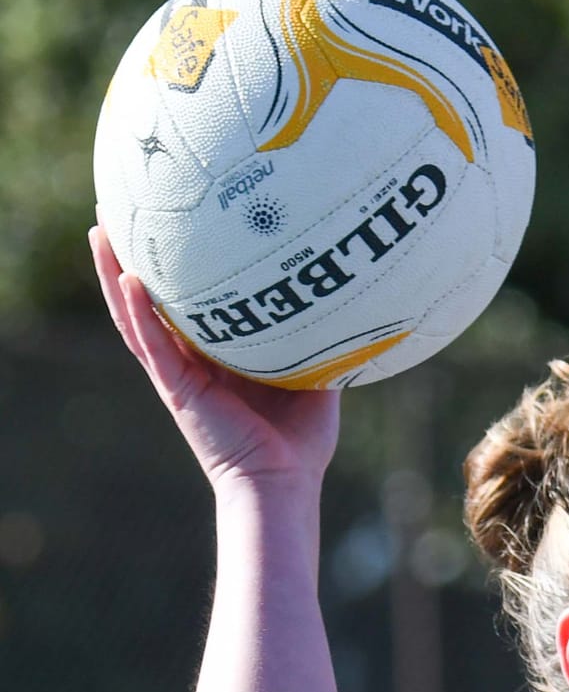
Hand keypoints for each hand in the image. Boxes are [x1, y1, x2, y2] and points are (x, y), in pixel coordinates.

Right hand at [91, 229, 339, 499]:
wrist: (283, 483)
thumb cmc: (300, 443)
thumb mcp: (316, 380)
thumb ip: (320, 341)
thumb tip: (345, 301)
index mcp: (216, 358)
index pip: (186, 304)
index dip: (173, 268)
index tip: (169, 223)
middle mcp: (188, 361)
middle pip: (147, 298)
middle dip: (129, 255)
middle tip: (117, 207)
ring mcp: (176, 374)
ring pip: (133, 314)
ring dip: (112, 271)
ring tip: (100, 228)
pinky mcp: (175, 389)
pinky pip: (149, 343)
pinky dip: (136, 310)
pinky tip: (126, 276)